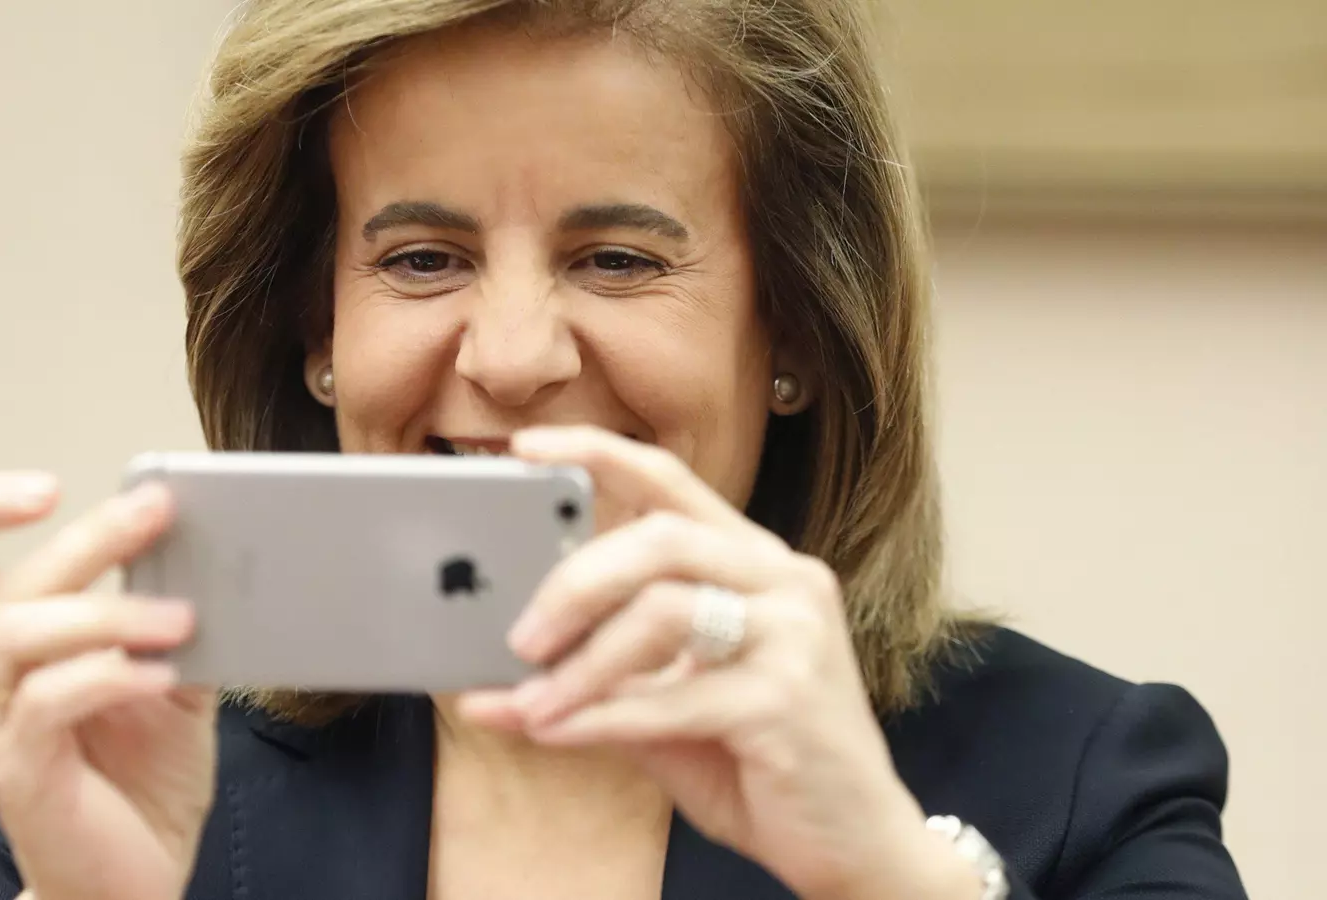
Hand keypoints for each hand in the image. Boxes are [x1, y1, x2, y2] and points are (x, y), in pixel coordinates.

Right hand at [0, 473, 217, 899]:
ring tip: (182, 617)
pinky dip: (111, 672)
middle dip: (91, 536)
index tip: (49, 486)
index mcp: (5, 636)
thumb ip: (170, 614)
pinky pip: (52, 696)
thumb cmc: (143, 777)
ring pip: (23, 630)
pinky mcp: (14, 766)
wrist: (137, 875)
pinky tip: (162, 671)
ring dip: (110, 611)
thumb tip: (206, 549)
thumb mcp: (170, 674)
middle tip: (159, 510)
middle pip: (10, 580)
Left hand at [458, 427, 979, 899]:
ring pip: (665, 611)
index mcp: (753, 562)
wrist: (854, 839)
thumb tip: (490, 687)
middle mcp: (783, 580)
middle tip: (519, 637)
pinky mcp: (789, 699)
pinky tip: (559, 734)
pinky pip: (673, 697)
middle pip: (662, 538)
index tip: (526, 451)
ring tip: (532, 703)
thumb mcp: (664, 710)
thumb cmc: (754, 762)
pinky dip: (602, 717)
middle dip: (575, 582)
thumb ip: (594, 682)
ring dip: (582, 663)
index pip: (671, 481)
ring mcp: (795, 634)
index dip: (597, 454)